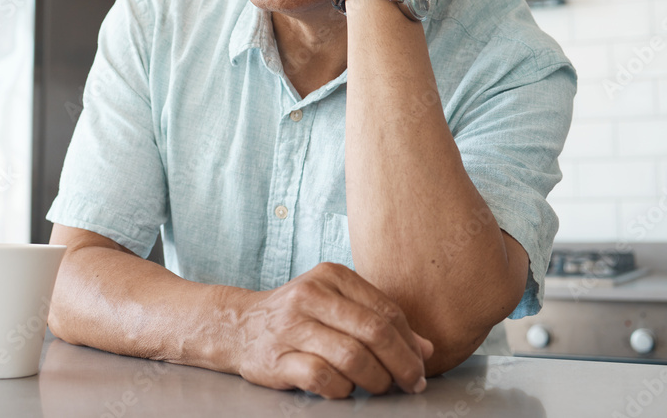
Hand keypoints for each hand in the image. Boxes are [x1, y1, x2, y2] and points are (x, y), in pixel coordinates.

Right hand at [232, 262, 432, 398]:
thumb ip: (379, 321)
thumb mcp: (337, 305)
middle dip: (402, 364)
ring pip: (353, 357)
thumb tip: (427, 349)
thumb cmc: (298, 316)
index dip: (410, 342)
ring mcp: (291, 326)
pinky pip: (324, 378)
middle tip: (412, 383)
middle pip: (374, 332)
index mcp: (331, 276)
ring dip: (375, 380)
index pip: (386, 310)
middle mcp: (310, 295)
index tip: (420, 364)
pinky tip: (343, 389)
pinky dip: (342, 389)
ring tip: (378, 387)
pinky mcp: (277, 358)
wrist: (239, 326)